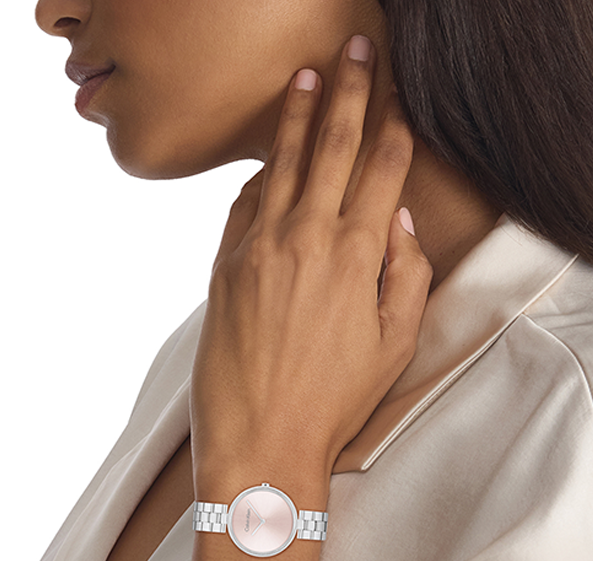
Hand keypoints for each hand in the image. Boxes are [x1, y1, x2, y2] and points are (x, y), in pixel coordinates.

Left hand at [190, 36, 431, 481]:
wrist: (260, 437)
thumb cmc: (334, 398)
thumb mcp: (395, 344)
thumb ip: (406, 274)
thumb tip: (400, 222)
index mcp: (355, 254)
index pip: (382, 168)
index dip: (395, 125)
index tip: (400, 95)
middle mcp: (305, 237)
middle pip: (333, 145)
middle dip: (350, 91)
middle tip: (356, 52)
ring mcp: (258, 246)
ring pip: (284, 162)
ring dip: (299, 115)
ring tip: (308, 78)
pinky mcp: (224, 264)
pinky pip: (244, 203)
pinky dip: (261, 176)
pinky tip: (270, 159)